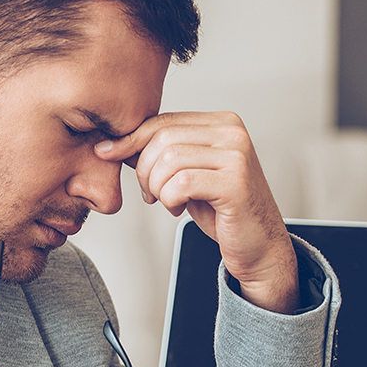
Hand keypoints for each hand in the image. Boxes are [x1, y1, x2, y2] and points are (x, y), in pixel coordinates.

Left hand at [96, 111, 298, 312]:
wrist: (259, 244)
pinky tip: (178, 208)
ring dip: (157, 187)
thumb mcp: (188, 173)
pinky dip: (169, 200)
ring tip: (166, 201)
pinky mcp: (235, 183)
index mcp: (222, 123)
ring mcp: (237, 156)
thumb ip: (161, 153)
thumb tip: (116, 143)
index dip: (131, 139)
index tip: (108, 153)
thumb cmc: (223, 209)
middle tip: (149, 193)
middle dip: (144, 169)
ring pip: (169, 160)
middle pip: (162, 138)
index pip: (164, 121)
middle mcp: (233, 133)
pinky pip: (181, 184)